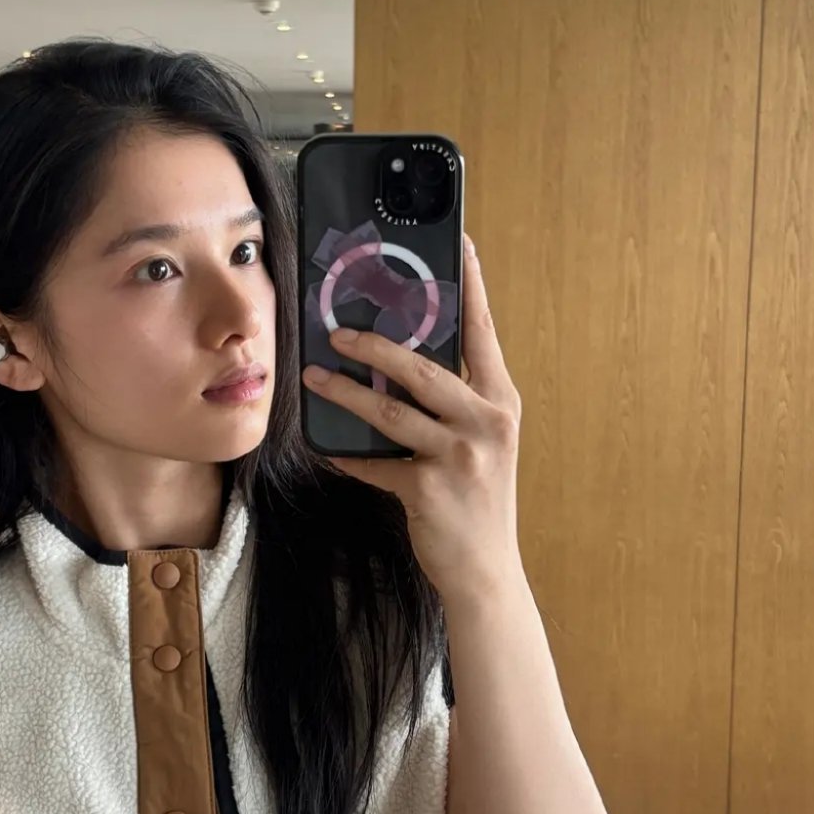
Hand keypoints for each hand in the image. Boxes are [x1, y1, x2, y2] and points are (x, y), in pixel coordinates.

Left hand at [302, 235, 522, 602]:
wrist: (485, 569)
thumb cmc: (478, 498)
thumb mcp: (483, 440)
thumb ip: (457, 399)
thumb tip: (404, 358)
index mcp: (500, 400)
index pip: (482, 332)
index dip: (470, 286)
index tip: (461, 245)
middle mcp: (486, 421)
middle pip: (422, 367)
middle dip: (374, 344)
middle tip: (337, 329)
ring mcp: (458, 455)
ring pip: (389, 410)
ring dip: (344, 392)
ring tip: (313, 377)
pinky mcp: (427, 487)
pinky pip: (373, 462)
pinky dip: (345, 455)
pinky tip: (321, 446)